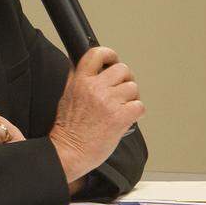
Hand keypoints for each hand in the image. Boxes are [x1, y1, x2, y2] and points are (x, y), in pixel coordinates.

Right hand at [49, 46, 144, 183]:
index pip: (97, 54)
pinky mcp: (121, 117)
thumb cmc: (68, 129)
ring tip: (121, 108)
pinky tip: (126, 118)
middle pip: (122, 69)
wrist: (70, 151)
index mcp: (80, 81)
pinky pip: (139, 106)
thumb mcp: (66, 96)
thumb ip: (78, 80)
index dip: (109, 54)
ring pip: (133, 88)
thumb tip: (87, 68)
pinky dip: (136, 113)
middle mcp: (95, 88)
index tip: (113, 60)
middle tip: (120, 91)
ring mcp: (109, 102)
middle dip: (125, 80)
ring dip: (130, 98)